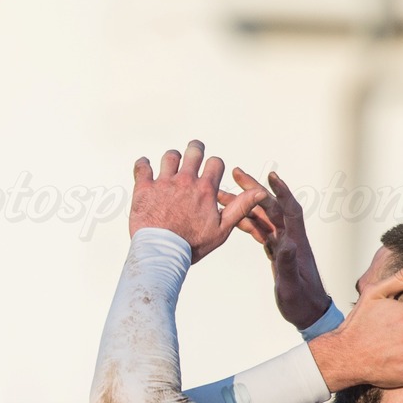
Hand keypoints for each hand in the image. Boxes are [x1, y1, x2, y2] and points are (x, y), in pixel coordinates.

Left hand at [130, 142, 267, 262]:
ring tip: (171, 165)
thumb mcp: (222, 228)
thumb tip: (261, 192)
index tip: (210, 170)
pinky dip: (144, 165)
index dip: (214, 165)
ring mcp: (164, 183)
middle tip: (194, 151)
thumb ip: (240, 207)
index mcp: (205, 190)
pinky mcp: (144, 188)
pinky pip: (142, 166)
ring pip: (170, 157)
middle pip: (194, 151)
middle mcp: (185, 181)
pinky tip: (146, 167)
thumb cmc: (192, 244)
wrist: (162, 252)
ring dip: (172, 158)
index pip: (215, 163)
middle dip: (195, 149)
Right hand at [222, 168, 330, 329]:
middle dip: (254, 189)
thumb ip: (288, 263)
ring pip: (262, 217)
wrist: (309, 312)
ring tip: (223, 194)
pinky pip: (260, 231)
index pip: (289, 210)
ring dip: (245, 204)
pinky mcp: (276, 251)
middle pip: (271, 207)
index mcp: (295, 242)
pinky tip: (233, 216)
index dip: (280, 192)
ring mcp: (282, 243)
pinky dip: (247, 221)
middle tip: (236, 173)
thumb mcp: (292, 284)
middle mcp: (290, 238)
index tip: (270, 175)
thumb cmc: (302, 301)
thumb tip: (285, 242)